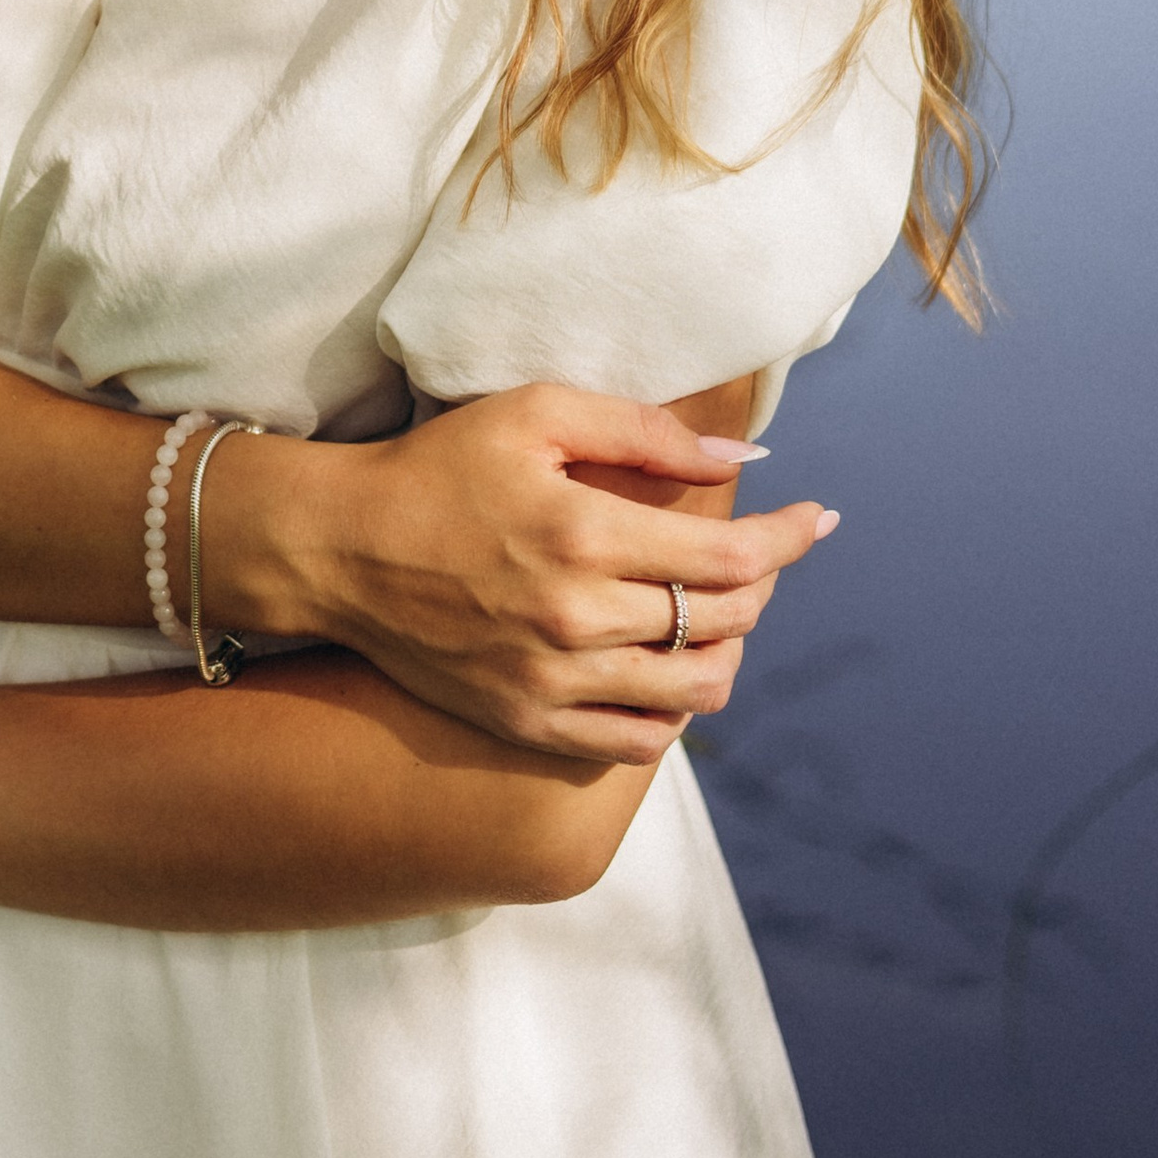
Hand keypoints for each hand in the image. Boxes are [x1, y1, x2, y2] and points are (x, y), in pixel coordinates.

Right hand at [265, 386, 837, 765]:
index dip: (790, 538)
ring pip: (694, 692)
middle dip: (765, 585)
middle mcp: (579, 619)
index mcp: (586, 535)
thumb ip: (642, 432)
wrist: (340, 549)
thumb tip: (741, 462)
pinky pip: (638, 743)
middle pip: (725, 622)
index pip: (733, 557)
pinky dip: (675, 714)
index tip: (817, 519)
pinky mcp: (528, 723)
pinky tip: (669, 673)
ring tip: (721, 617)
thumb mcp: (534, 414)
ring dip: (729, 653)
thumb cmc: (439, 467)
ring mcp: (554, 682)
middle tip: (761, 556)